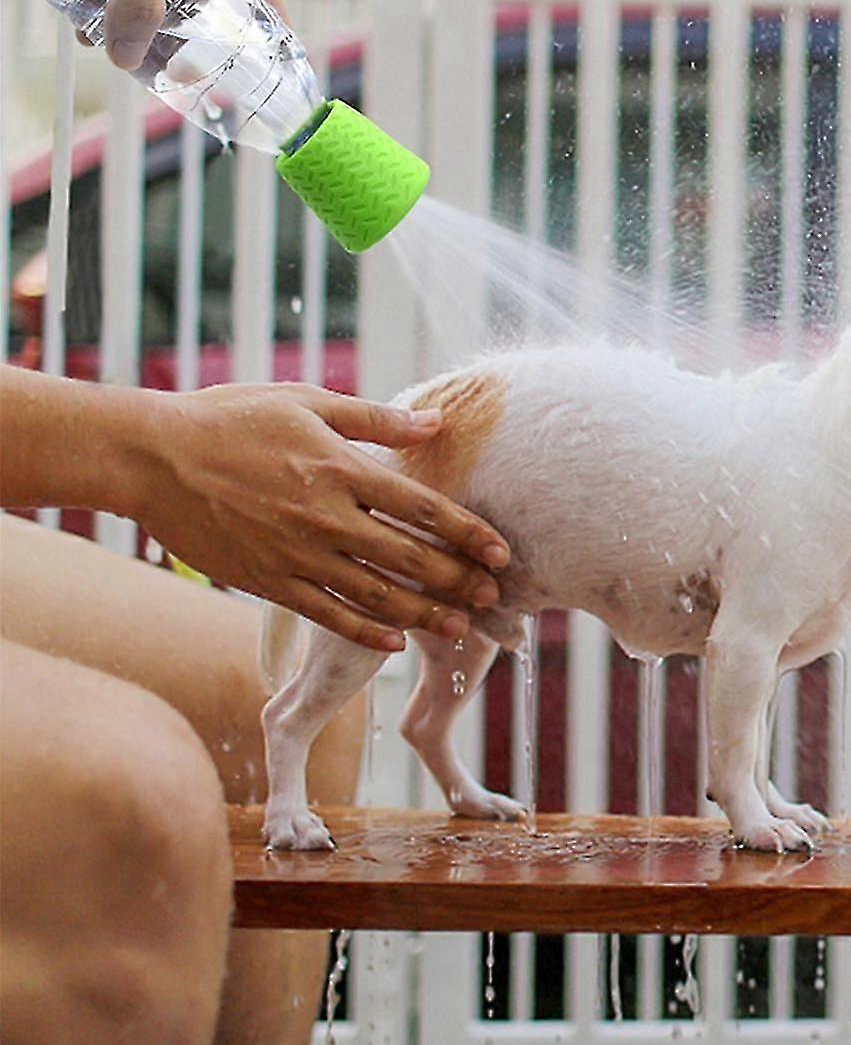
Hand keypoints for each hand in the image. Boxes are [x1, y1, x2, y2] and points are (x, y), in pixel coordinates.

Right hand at [130, 383, 510, 650]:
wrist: (155, 457)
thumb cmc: (232, 418)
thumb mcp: (307, 400)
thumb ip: (376, 418)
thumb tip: (436, 423)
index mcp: (342, 468)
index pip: (423, 508)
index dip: (468, 533)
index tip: (501, 553)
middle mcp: (328, 517)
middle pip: (410, 559)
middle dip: (458, 582)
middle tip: (492, 599)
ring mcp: (298, 554)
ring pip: (376, 595)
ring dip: (424, 615)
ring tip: (458, 628)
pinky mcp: (269, 581)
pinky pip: (327, 615)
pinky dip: (365, 633)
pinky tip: (394, 644)